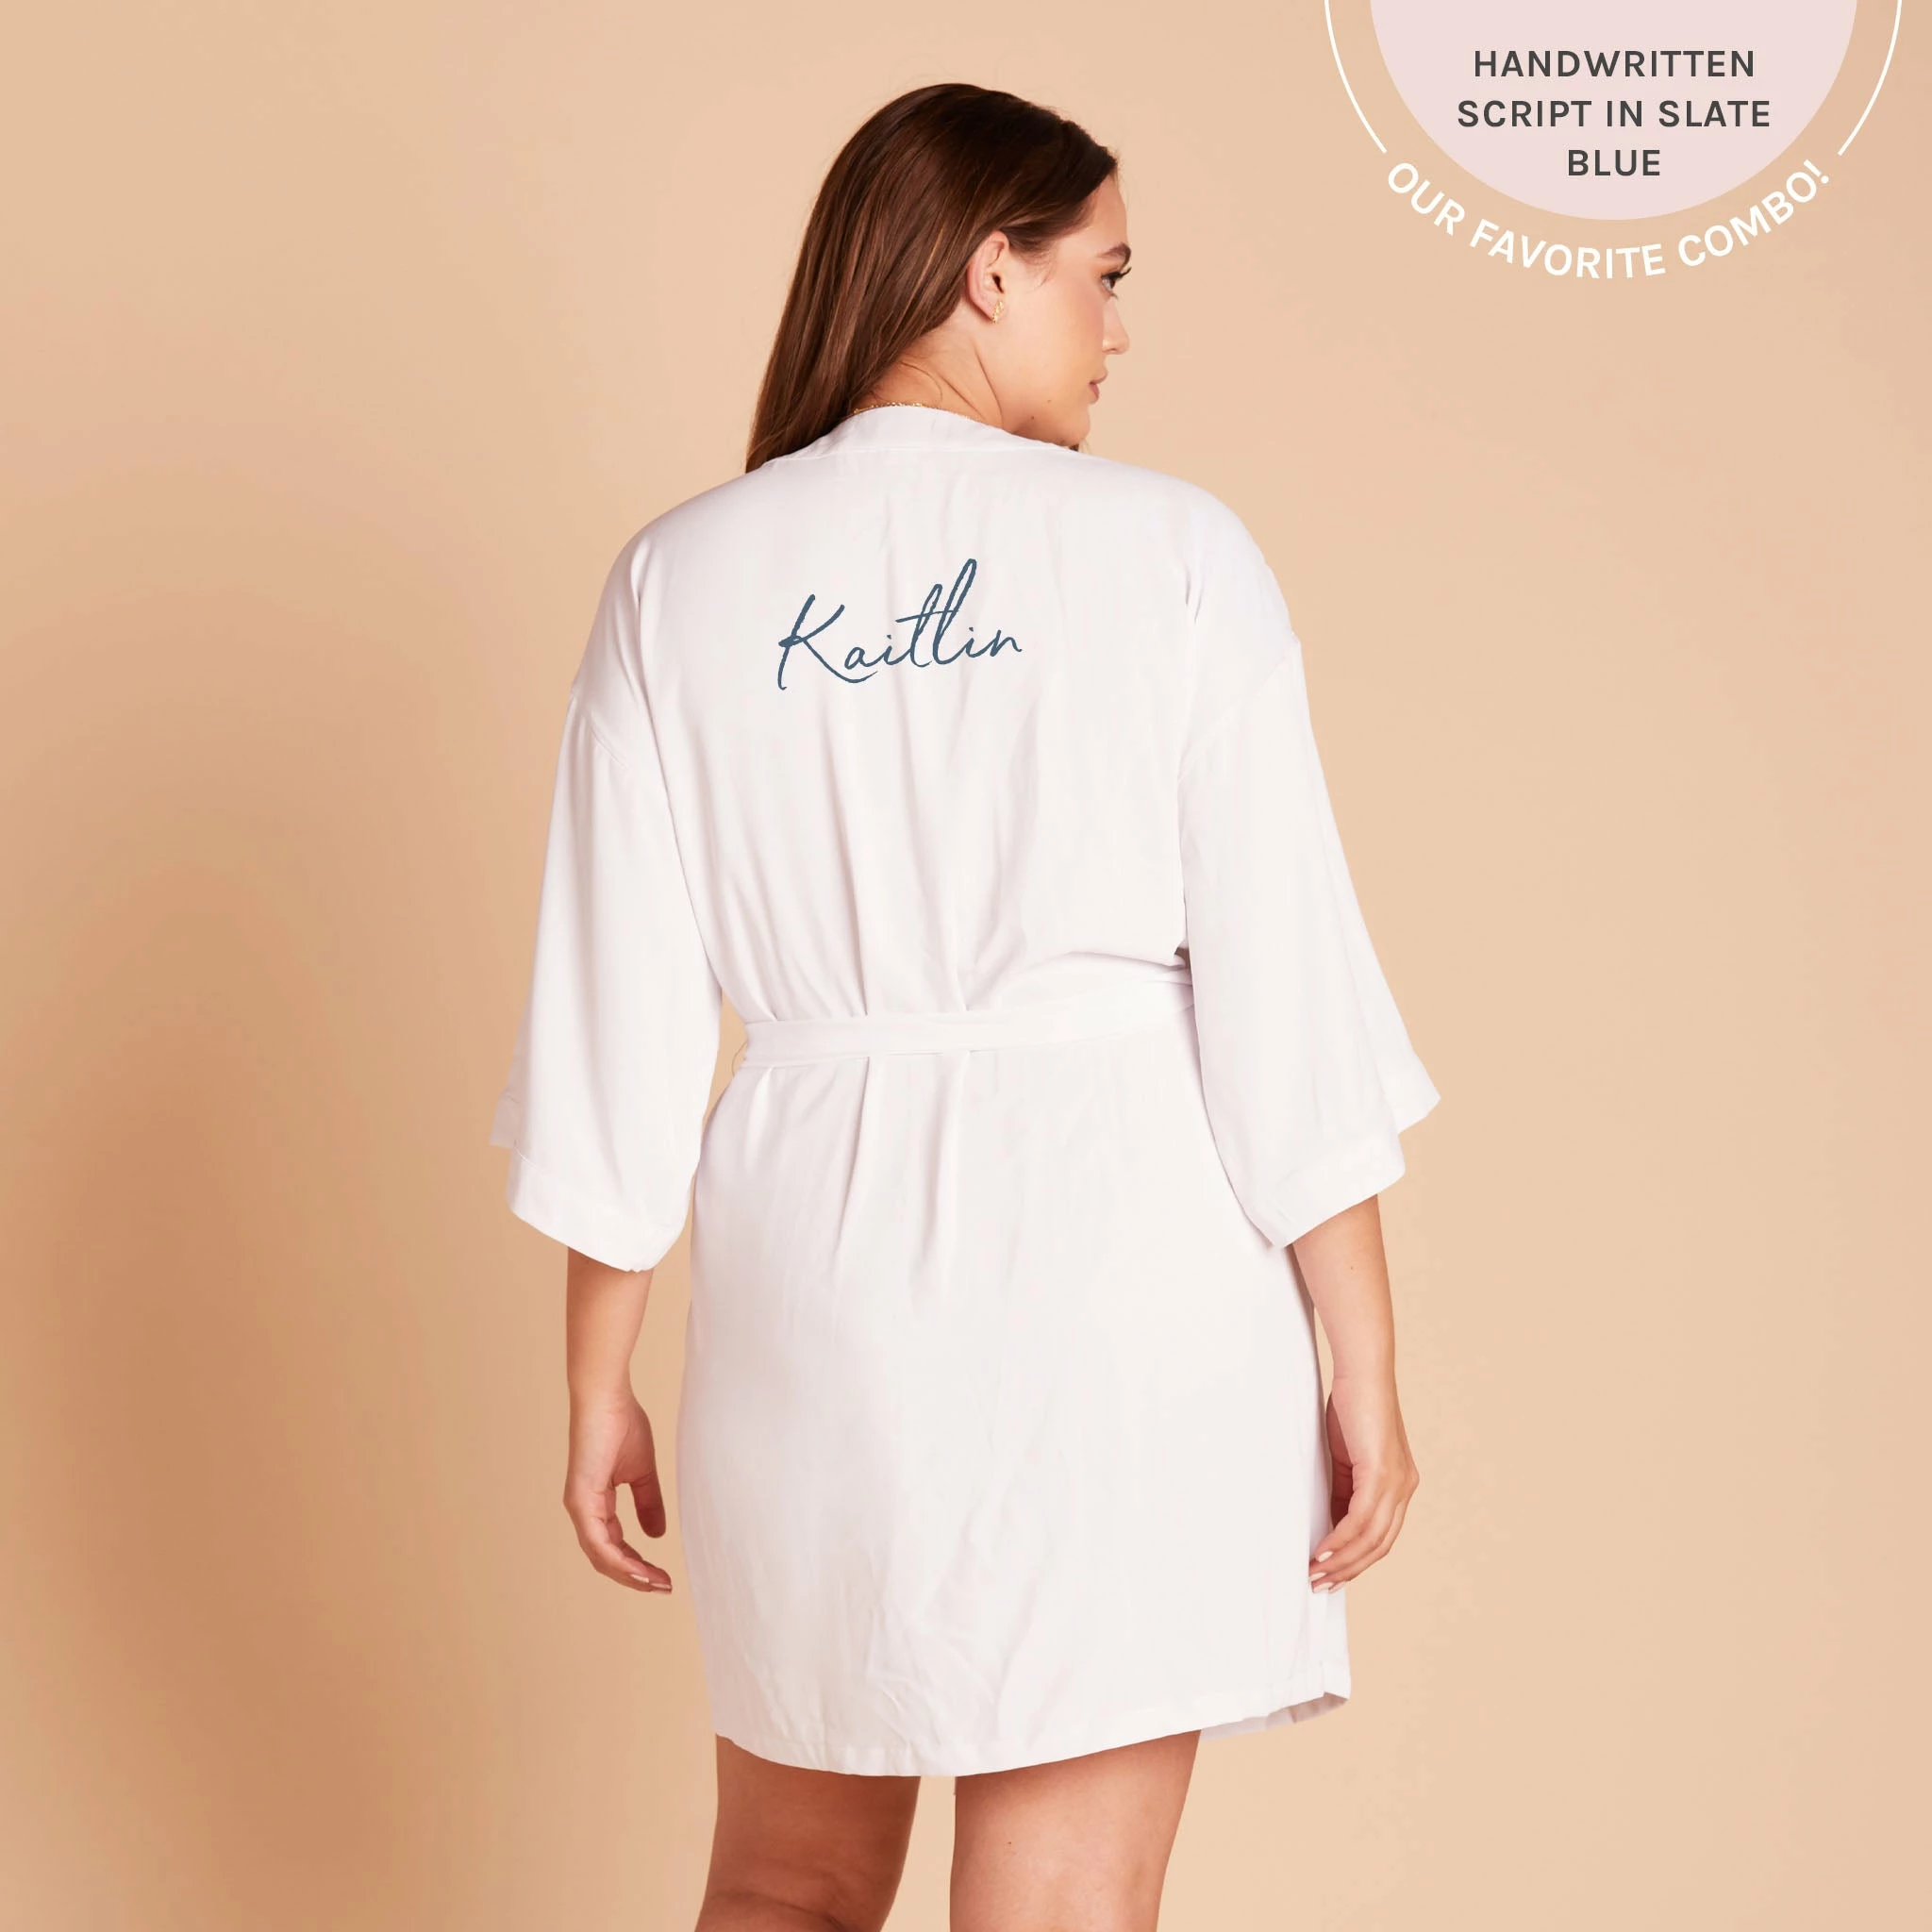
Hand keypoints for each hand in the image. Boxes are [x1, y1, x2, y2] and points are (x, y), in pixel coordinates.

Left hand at [563, 1391, 673, 1593]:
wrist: (607, 1398)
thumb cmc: (622, 1423)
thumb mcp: (642, 1472)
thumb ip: (648, 1503)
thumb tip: (656, 1535)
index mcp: (597, 1503)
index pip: (616, 1545)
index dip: (639, 1563)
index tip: (664, 1575)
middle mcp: (584, 1510)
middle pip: (607, 1558)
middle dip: (636, 1576)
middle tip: (663, 1586)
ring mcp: (579, 1507)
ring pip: (601, 1557)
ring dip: (630, 1574)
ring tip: (656, 1583)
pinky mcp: (580, 1501)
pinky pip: (598, 1542)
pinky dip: (619, 1560)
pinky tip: (639, 1569)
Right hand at [1308, 1369, 1418, 1591]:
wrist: (1362, 1371)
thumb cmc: (1350, 1407)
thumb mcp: (1346, 1458)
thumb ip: (1343, 1488)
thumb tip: (1329, 1522)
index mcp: (1399, 1485)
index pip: (1381, 1537)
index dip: (1356, 1560)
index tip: (1330, 1575)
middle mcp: (1404, 1488)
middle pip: (1379, 1546)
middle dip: (1348, 1570)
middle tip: (1318, 1584)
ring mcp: (1397, 1482)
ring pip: (1371, 1539)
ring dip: (1341, 1561)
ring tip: (1314, 1574)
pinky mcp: (1382, 1473)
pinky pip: (1361, 1519)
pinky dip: (1340, 1539)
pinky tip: (1321, 1552)